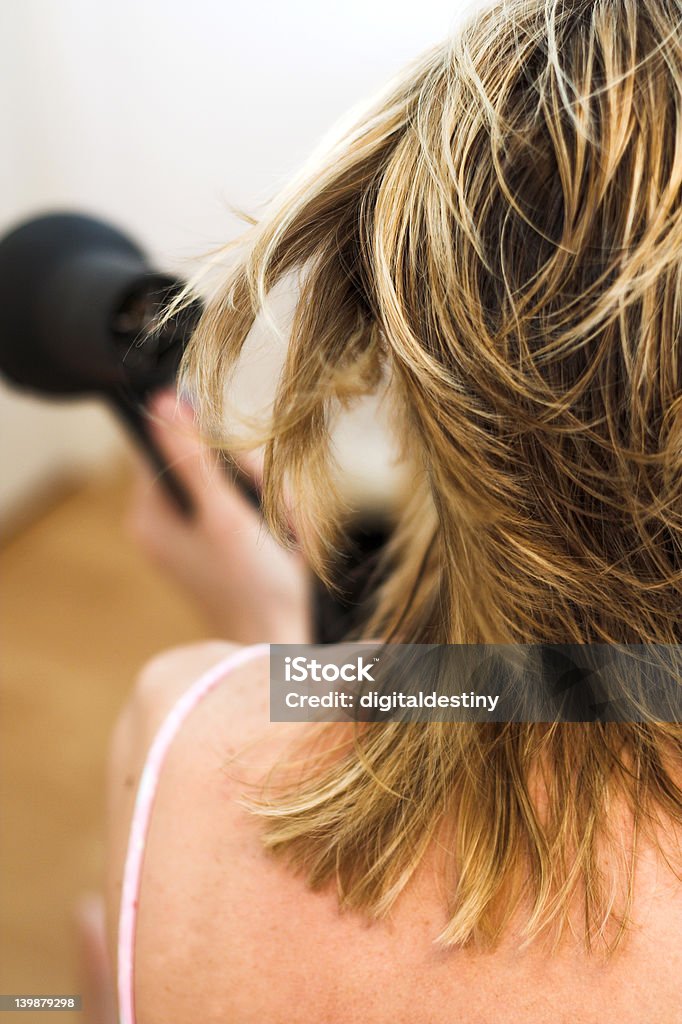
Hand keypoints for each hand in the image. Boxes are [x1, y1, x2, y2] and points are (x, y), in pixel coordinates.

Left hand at [126, 390, 312, 644]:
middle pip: (206, 462)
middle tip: (276, 510)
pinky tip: (287, 544)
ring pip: (233, 484)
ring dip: (270, 500)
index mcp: (150, 517)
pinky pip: (243, 510)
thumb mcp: (226, 516)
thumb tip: (163, 403)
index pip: (168, 444)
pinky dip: (270, 519)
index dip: (213, 445)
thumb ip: (193, 459)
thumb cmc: (255, 589)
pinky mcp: (218, 548)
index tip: (245, 471)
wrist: (280, 652)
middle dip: (252, 479)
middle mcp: (163, 525)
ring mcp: (191, 538)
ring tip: (288, 534)